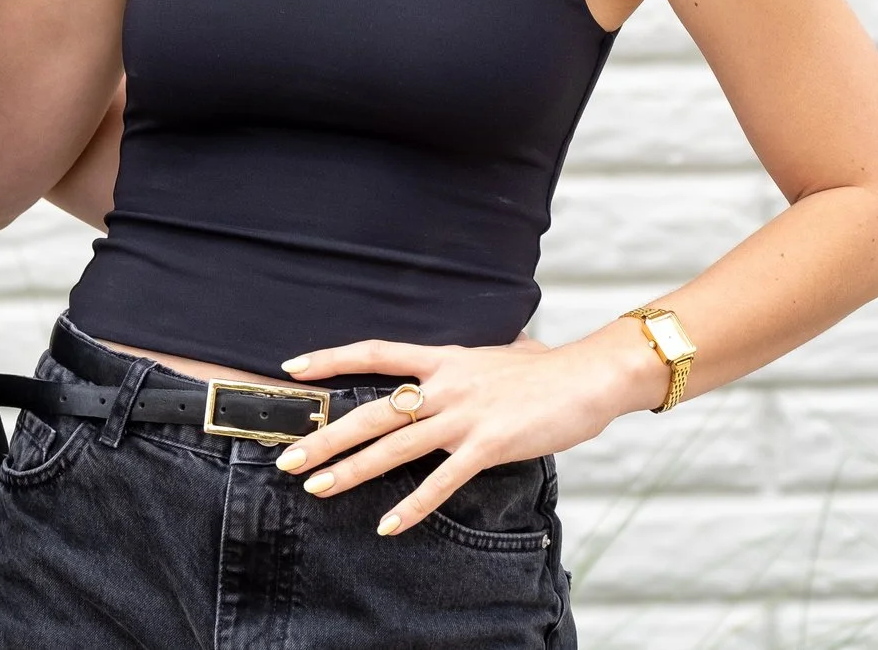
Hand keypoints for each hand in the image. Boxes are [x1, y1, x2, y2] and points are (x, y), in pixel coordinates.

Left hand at [269, 326, 644, 536]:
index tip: (293, 369)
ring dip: (351, 470)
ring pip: (394, 445)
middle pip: (372, 411)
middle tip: (288, 457)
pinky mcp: (488, 444)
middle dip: (326, 436)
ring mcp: (465, 415)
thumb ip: (475, 360)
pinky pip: (441, 481)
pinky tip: (388, 525)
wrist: (589, 375)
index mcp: (444, 359)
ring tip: (316, 488)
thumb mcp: (499, 354)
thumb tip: (482, 353)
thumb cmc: (547, 369)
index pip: (375, 352)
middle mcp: (445, 384)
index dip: (331, 358)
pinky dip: (413, 505)